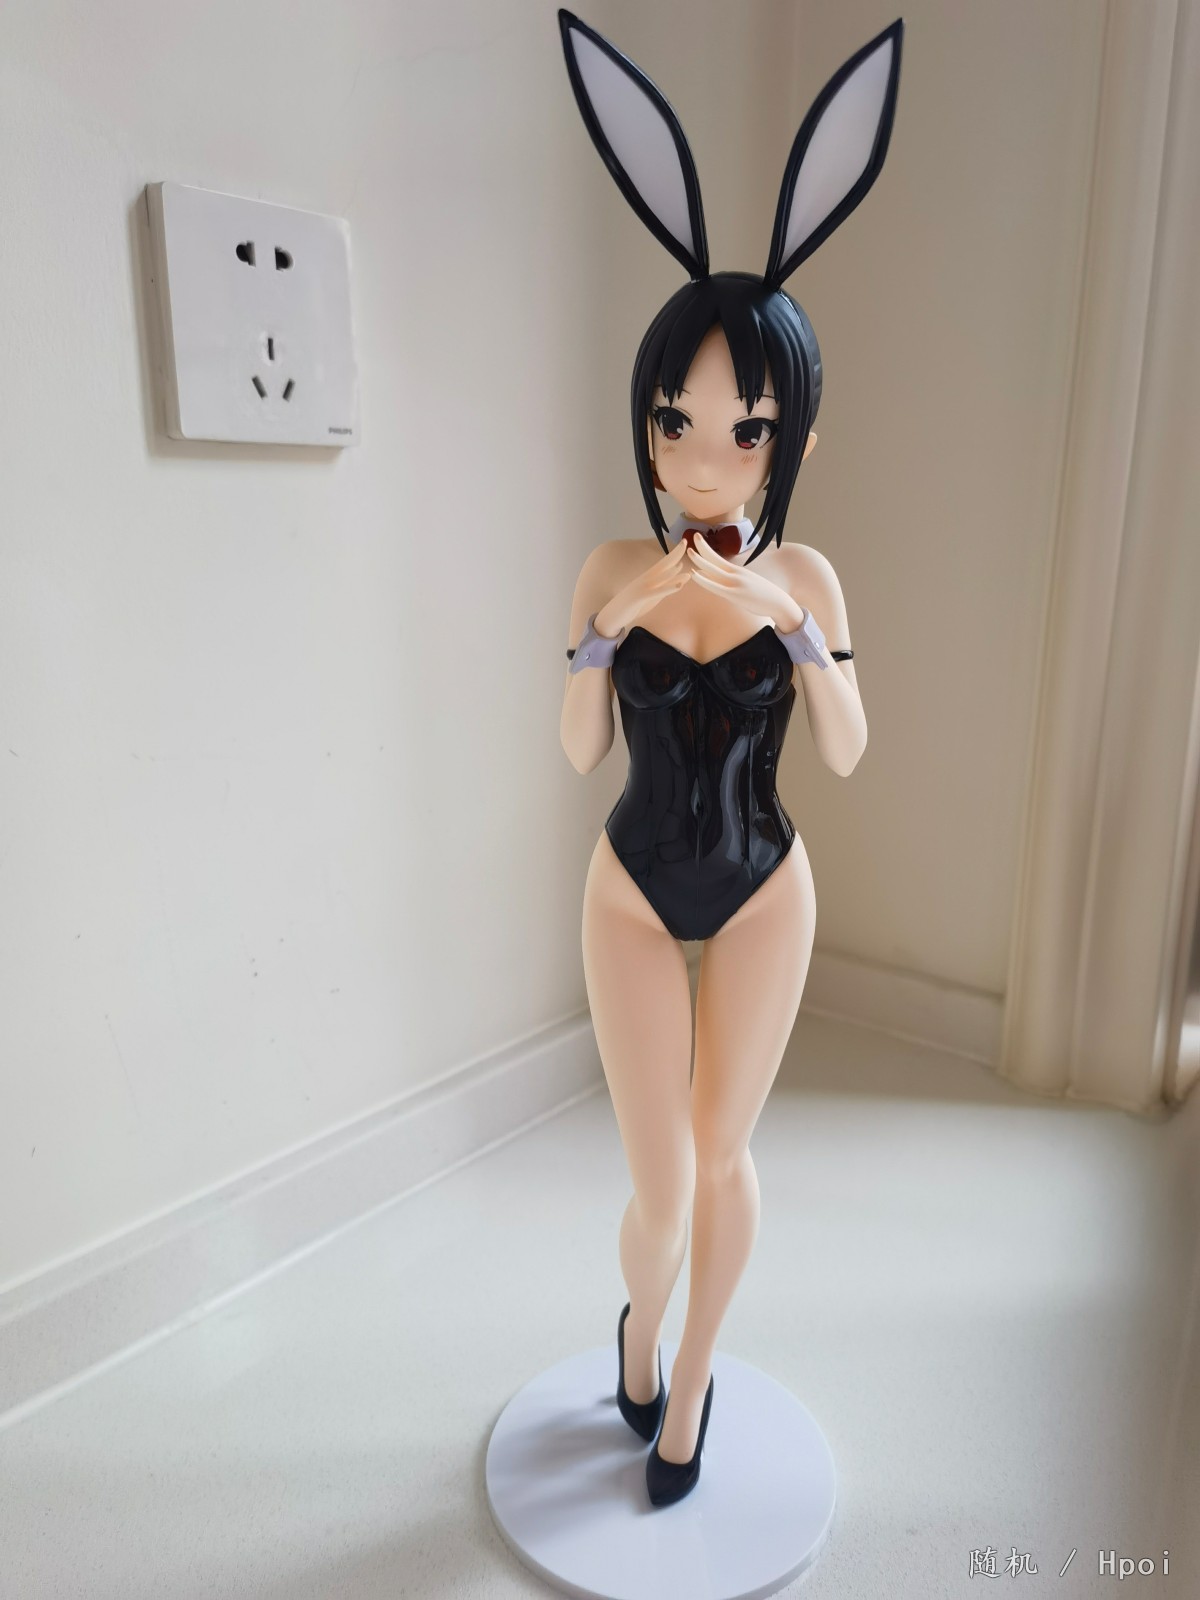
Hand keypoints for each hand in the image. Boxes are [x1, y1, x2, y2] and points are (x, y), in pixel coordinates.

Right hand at [595, 538, 690, 637]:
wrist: (611, 615)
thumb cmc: (631, 605)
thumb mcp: (652, 596)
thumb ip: (665, 587)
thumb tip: (680, 580)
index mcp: (648, 578)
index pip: (664, 563)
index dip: (674, 553)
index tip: (685, 543)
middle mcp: (645, 579)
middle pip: (662, 564)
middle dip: (674, 553)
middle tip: (685, 541)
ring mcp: (641, 587)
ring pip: (659, 576)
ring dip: (671, 570)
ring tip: (683, 563)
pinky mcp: (639, 598)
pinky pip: (656, 592)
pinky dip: (668, 588)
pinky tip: (679, 586)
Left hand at [685, 539, 803, 629]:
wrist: (779, 603)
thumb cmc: (763, 595)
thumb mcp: (748, 584)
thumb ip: (735, 581)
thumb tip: (723, 580)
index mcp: (738, 571)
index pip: (718, 557)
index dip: (707, 548)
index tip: (698, 540)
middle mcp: (736, 574)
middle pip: (716, 558)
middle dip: (703, 546)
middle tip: (693, 535)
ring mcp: (736, 583)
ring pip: (714, 569)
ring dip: (700, 560)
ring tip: (689, 551)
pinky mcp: (735, 595)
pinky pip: (716, 586)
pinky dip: (705, 580)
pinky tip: (695, 575)